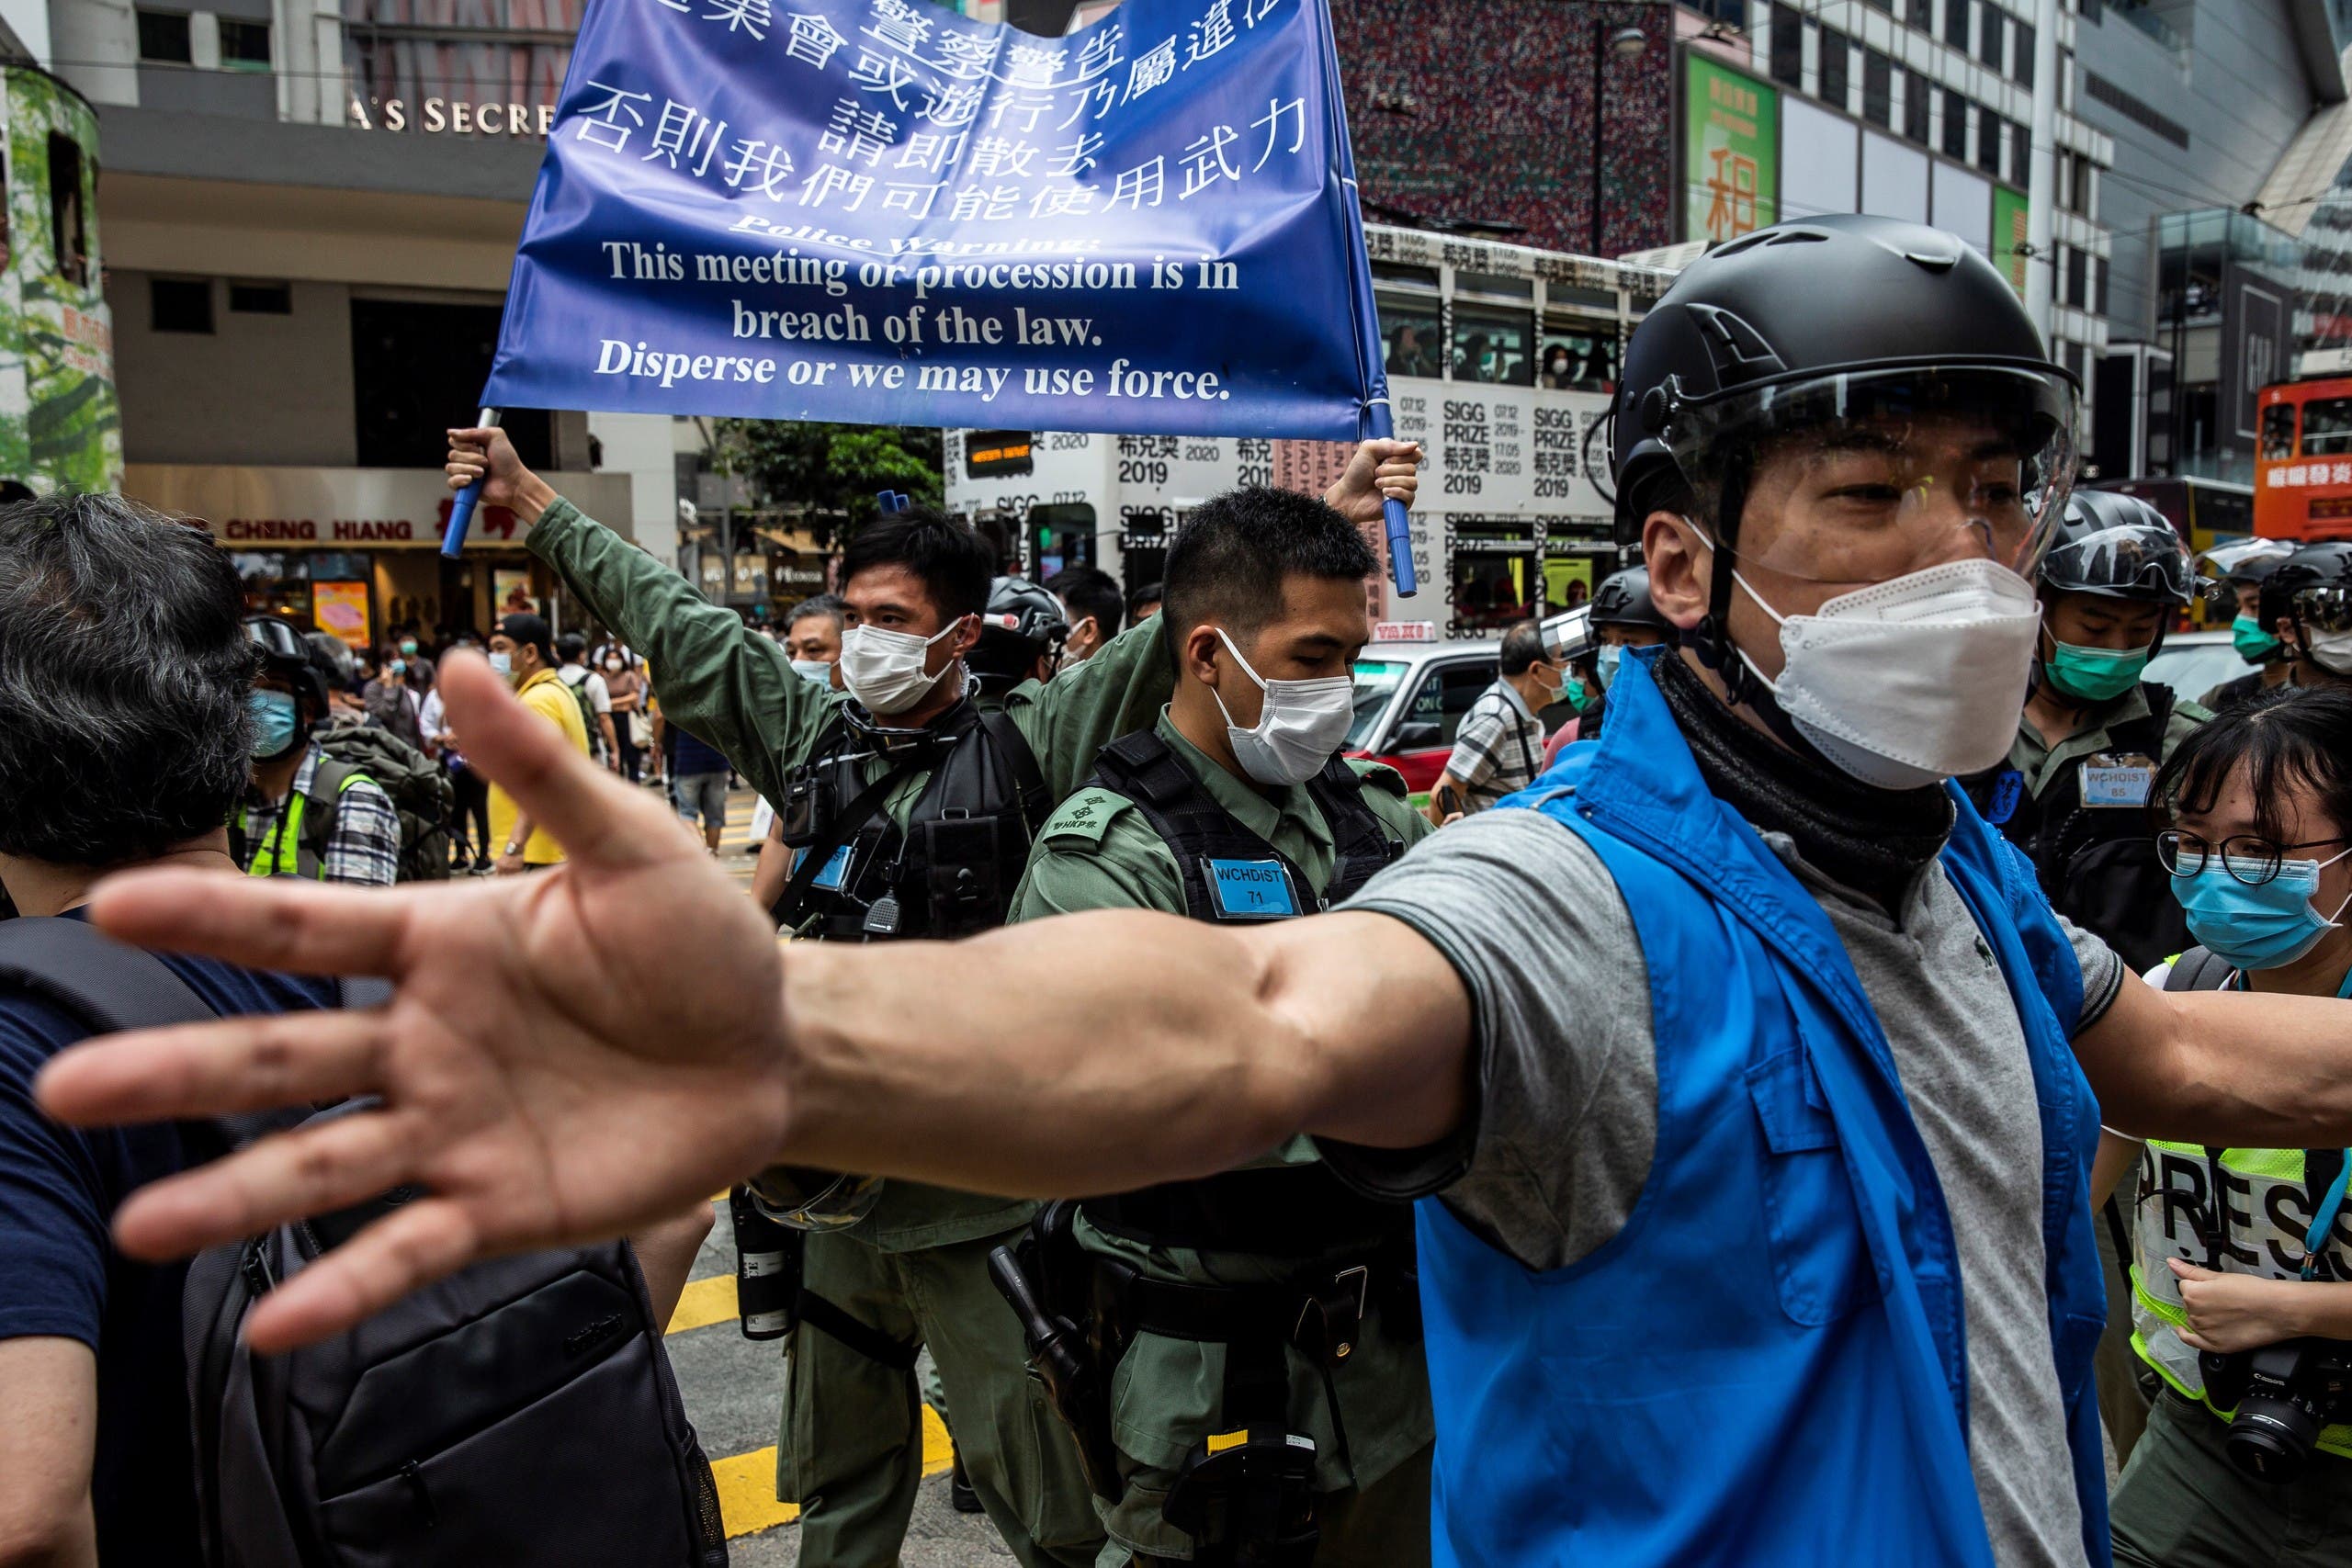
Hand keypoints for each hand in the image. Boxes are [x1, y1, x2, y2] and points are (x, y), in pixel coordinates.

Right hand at [34, 652, 792, 1352]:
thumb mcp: (632, 845)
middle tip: (65, 1089)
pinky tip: (272, 1322)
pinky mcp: (499, 1206)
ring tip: (138, 1229)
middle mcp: (421, 1040)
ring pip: (320, 1164)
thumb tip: (460, 664)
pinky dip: (344, 1286)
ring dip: (230, 1197)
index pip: (307, 927)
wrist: (774, 1048)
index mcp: (439, 943)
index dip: (214, 914)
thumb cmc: (701, 941)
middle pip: (278, 1058)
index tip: (113, 904)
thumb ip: (541, 771)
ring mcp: (452, 1128)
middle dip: (176, 1074)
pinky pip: (408, 1248)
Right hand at [445, 426, 556, 523]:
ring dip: (469, 469)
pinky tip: (472, 481)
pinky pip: (451, 482)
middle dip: (471, 458)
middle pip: (452, 454)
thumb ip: (473, 432)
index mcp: (471, 445)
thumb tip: (450, 432)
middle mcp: (465, 458)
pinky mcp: (464, 487)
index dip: (464, 444)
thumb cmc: (508, 461)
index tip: (479, 447)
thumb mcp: (495, 436)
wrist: (514, 483)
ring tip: (483, 473)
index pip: (453, 441)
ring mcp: (464, 473)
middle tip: (487, 462)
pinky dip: (460, 480)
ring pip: (451, 468)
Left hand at [1323, 438, 1420, 526]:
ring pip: (1411, 482)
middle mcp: (1403, 473)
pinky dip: (1395, 492)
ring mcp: (1404, 488)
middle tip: (1375, 472)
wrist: (1348, 495)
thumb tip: (1415, 445)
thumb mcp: (1368, 449)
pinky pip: (1409, 495)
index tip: (1386, 458)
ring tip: (1376, 483)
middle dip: (1390, 469)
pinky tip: (1384, 493)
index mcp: (1398, 458)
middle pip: (1411, 468)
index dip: (1403, 455)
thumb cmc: (1357, 473)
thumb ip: (1390, 444)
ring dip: (1390, 481)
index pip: (1416, 454)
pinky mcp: (1402, 503)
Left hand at [2170, 1259, 2312, 1352]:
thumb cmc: (2253, 1291)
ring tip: (2223, 1312)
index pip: (2185, 1287)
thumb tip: (2171, 1262)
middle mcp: (2194, 1314)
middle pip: (2189, 1304)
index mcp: (2193, 1294)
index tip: (2213, 1288)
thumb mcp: (2220, 1276)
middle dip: (2201, 1301)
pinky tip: (2183, 1330)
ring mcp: (2204, 1332)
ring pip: (2193, 1320)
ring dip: (2201, 1316)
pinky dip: (2185, 1335)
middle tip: (2222, 1300)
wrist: (2278, 1310)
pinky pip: (2191, 1341)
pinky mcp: (2215, 1346)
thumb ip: (2191, 1271)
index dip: (2199, 1286)